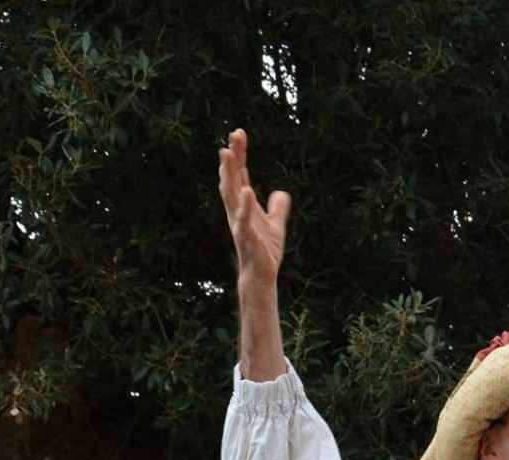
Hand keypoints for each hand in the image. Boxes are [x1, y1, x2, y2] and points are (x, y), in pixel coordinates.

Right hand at [218, 128, 289, 290]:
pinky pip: (243, 219)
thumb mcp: (276, 225)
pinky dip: (244, 205)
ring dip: (229, 173)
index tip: (238, 134)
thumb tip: (280, 192)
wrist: (262, 275)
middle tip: (233, 134)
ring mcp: (239, 222)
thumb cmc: (265, 251)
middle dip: (233, 156)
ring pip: (230, 193)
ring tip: (228, 154)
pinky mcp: (245, 237)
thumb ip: (277, 208)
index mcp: (244, 204)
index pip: (240, 174)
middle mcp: (237, 210)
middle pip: (232, 178)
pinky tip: (247, 190)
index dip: (239, 155)